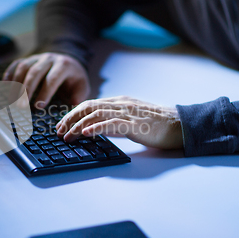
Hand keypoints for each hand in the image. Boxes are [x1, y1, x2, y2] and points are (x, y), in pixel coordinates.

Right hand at [2, 53, 89, 105]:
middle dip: (27, 89)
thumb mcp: (82, 86)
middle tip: (21, 106)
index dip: (45, 92)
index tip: (38, 106)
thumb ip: (79, 95)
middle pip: (35, 72)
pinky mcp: (28, 59)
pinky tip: (5, 87)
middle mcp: (49, 59)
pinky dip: (9, 75)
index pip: (52, 79)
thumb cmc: (73, 79)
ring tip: (12, 100)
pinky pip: (16, 64)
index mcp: (63, 65)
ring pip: (23, 67)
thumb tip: (72, 104)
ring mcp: (37, 57)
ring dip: (16, 83)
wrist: (68, 62)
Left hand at [56, 96, 182, 149]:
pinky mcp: (135, 124)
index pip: (90, 103)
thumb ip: (114, 120)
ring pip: (96, 114)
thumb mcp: (131, 118)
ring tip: (68, 135)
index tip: (62, 124)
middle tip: (58, 130)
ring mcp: (128, 113)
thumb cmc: (157, 125)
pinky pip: (112, 124)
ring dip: (78, 125)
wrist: (180, 125)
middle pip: (88, 107)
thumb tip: (94, 128)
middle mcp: (121, 104)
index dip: (73, 113)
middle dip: (70, 118)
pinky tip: (86, 133)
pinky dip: (96, 127)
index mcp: (119, 102)